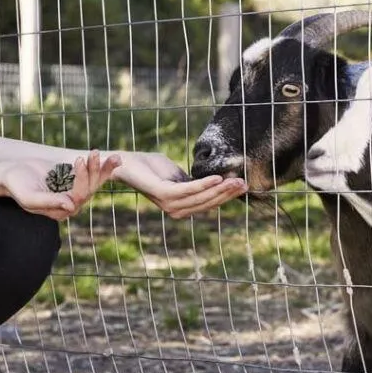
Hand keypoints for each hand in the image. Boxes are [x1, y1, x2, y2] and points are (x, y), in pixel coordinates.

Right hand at [1, 150, 120, 220]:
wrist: (11, 174)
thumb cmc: (17, 187)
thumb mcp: (30, 197)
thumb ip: (49, 202)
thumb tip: (71, 206)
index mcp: (61, 211)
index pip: (78, 197)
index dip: (81, 179)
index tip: (77, 160)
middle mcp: (71, 204)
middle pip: (89, 189)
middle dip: (94, 171)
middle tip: (92, 152)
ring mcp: (74, 191)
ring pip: (94, 182)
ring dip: (102, 168)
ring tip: (112, 155)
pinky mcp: (74, 179)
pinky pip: (92, 173)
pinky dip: (103, 166)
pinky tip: (115, 158)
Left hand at [110, 151, 246, 218]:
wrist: (126, 162)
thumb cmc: (150, 166)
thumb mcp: (177, 173)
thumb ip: (192, 180)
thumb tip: (212, 179)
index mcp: (180, 206)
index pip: (208, 203)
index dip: (226, 195)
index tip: (243, 185)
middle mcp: (176, 209)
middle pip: (208, 202)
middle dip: (227, 193)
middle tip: (245, 183)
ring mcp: (169, 204)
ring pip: (201, 197)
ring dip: (220, 189)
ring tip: (235, 179)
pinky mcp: (164, 194)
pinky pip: (189, 190)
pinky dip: (204, 184)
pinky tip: (217, 177)